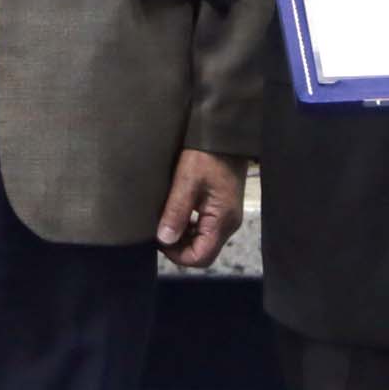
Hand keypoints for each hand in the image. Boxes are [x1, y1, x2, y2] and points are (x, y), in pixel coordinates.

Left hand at [156, 150, 248, 269]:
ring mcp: (227, 215)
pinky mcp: (223, 207)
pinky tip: (177, 212)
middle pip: (203, 251)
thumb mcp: (187, 181)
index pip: (201, 257)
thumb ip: (176, 212)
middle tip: (159, 230)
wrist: (224, 132)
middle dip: (179, 247)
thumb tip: (164, 239)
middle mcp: (229, 223)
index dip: (177, 255)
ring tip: (166, 220)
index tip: (160, 239)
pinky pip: (206, 227)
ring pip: (203, 240)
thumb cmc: (207, 154)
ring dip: (183, 236)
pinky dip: (190, 226)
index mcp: (222, 220)